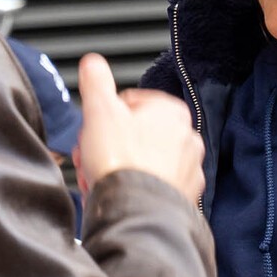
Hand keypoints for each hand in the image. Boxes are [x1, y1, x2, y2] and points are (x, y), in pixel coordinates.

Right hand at [74, 54, 204, 204]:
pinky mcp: (181, 198)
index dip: (104, 116)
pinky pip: (149, 187)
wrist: (136, 212)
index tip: (93, 129)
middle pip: (135, 134)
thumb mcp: (100, 110)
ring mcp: (187, 171)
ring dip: (116, 168)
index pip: (130, 102)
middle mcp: (187, 140)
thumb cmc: (122, 162)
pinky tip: (114, 194)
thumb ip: (96, 81)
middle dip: (107, 145)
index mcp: (171, 112)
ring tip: (97, 178)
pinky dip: (131, 189)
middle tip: (89, 156)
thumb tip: (93, 63)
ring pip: (142, 162)